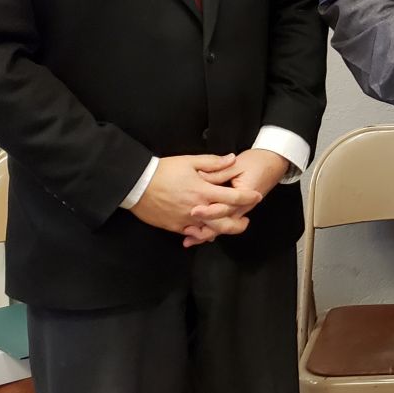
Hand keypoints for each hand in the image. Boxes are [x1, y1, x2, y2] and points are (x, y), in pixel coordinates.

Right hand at [129, 153, 258, 242]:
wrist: (137, 184)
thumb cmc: (163, 170)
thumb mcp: (189, 161)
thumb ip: (213, 162)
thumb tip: (232, 158)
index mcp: (203, 191)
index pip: (233, 197)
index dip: (248, 197)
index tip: (257, 196)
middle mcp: (197, 208)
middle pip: (225, 223)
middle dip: (239, 224)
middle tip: (246, 220)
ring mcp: (186, 220)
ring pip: (210, 232)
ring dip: (222, 230)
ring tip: (227, 226)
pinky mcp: (175, 226)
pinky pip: (193, 234)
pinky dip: (202, 233)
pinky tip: (207, 230)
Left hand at [183, 148, 290, 244]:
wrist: (273, 163)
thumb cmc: (257, 162)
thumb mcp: (237, 164)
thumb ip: (218, 172)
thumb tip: (199, 176)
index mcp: (245, 195)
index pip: (225, 208)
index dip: (209, 211)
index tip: (194, 211)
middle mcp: (243, 207)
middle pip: (224, 224)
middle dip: (205, 228)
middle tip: (187, 228)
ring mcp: (239, 211)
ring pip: (222, 228)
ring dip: (205, 234)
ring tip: (188, 238)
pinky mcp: (235, 211)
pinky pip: (222, 224)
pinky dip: (209, 231)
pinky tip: (195, 235)